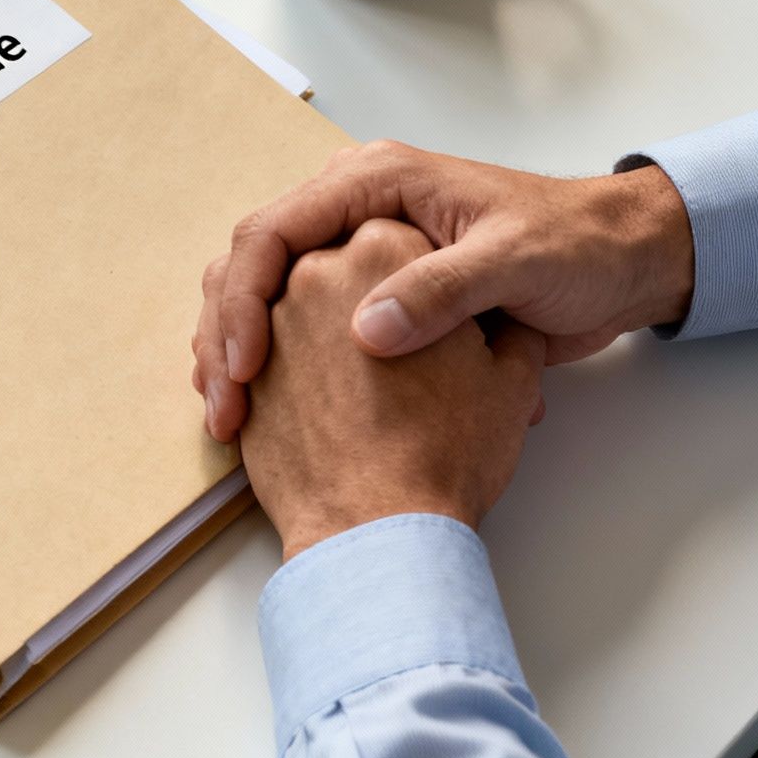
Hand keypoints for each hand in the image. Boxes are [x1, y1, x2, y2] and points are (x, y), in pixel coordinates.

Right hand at [192, 141, 692, 441]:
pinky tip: (263, 411)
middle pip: (252, 263)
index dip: (245, 302)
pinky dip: (273, 365)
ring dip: (238, 352)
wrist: (624, 261)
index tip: (244, 366)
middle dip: (224, 333)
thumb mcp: (514, 263)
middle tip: (221, 402)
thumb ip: (442, 291)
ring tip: (228, 415)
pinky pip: (297, 322)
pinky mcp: (372, 293)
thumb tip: (367, 331)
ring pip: (266, 295)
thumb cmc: (576, 245)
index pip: (272, 231)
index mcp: (375, 181)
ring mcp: (358, 252)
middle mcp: (354, 209)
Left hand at [240, 219, 546, 558]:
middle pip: (335, 260)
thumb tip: (503, 325)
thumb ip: (505, 328)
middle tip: (395, 342)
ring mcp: (275, 319)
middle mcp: (319, 269)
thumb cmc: (447, 451)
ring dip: (313, 325)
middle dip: (359, 293)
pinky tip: (314, 396)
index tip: (432, 305)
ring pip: (288, 301)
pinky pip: (254, 349)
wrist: (379, 528)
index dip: (418, 266)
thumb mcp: (511, 373)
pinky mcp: (246, 371)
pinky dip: (276, 361)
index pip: (395, 230)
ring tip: (351, 370)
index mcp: (387, 244)